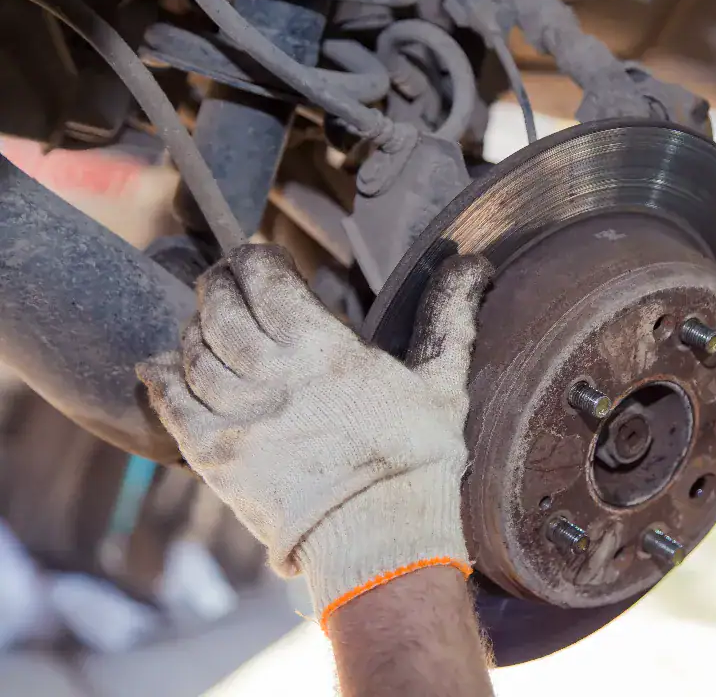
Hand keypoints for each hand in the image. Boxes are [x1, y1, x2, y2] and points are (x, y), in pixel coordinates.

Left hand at [136, 245, 491, 625]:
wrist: (381, 537)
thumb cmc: (417, 459)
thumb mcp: (442, 382)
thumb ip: (449, 318)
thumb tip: (474, 265)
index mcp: (322, 348)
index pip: (265, 280)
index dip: (254, 261)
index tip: (257, 259)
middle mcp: (270, 373)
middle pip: (220, 309)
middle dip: (219, 286)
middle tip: (223, 283)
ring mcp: (238, 416)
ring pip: (194, 352)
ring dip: (195, 330)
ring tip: (205, 326)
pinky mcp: (216, 457)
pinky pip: (172, 405)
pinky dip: (161, 379)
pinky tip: (159, 366)